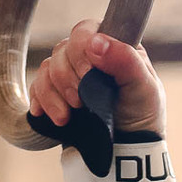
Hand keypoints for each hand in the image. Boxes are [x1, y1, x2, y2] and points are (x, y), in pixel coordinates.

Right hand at [29, 19, 165, 136]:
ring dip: (54, 94)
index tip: (89, 76)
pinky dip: (41, 102)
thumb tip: (95, 42)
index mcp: (110, 45)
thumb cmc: (142, 114)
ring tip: (68, 115)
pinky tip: (53, 115)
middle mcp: (87, 56)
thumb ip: (125, 59)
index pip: (84, 31)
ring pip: (46, 70)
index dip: (81, 50)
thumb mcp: (145, 86)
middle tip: (82, 101)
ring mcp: (70, 76)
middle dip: (68, 78)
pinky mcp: (57, 96)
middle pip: (61, 51)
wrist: (129, 150)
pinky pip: (37, 89)